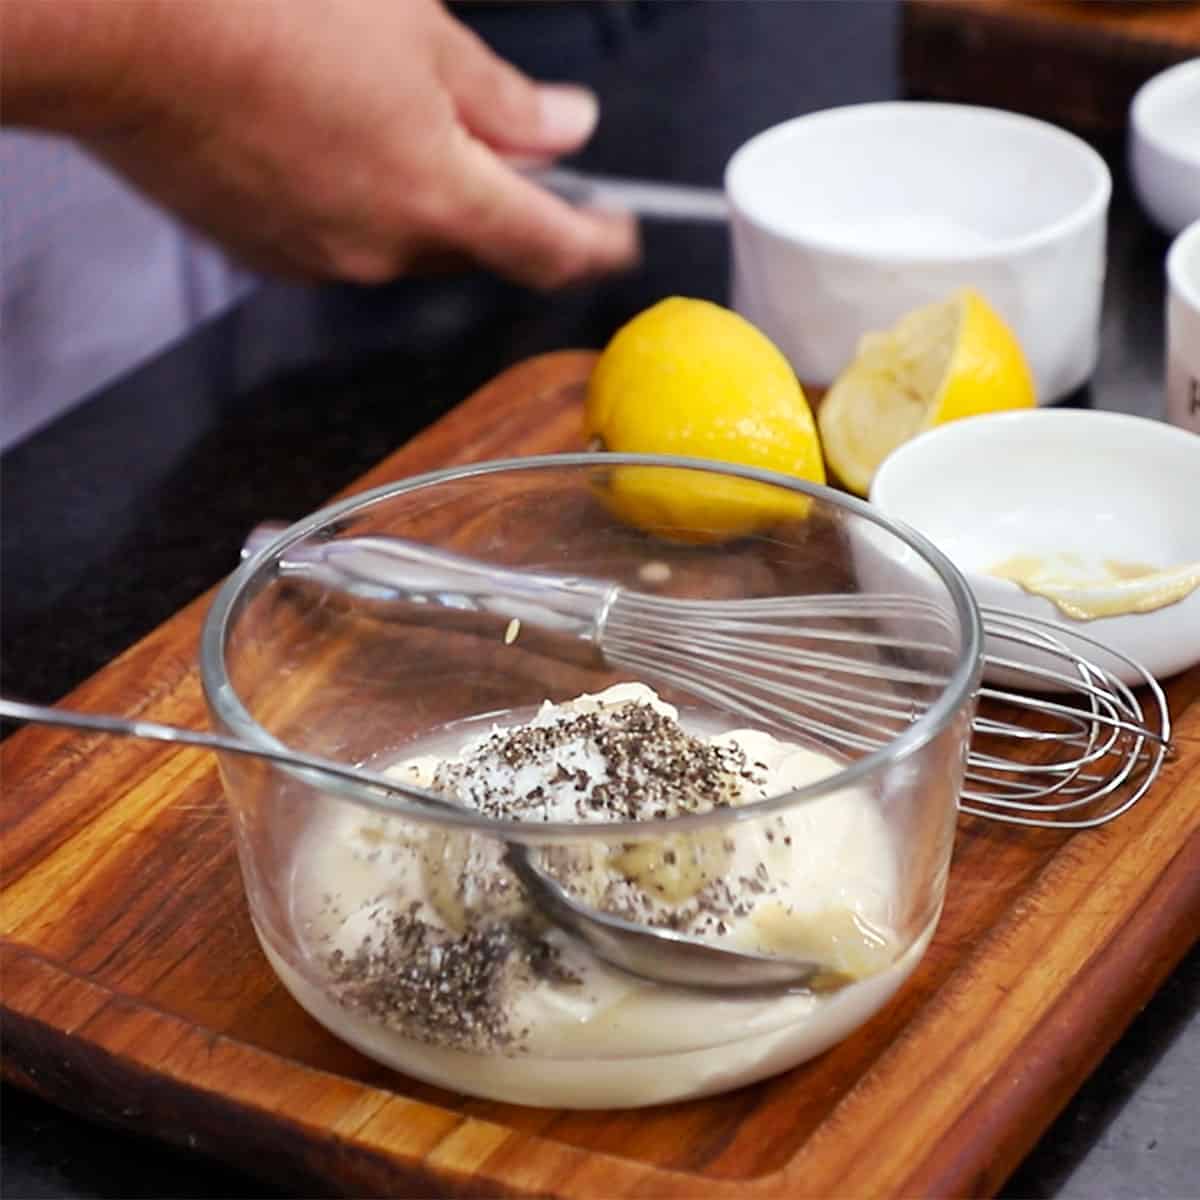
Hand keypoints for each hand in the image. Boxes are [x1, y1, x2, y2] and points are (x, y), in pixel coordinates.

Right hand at [6, 0, 637, 287]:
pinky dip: (357, 197)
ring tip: (386, 112)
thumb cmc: (267, 13)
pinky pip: (342, 235)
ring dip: (420, 192)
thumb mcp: (420, 34)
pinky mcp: (269, 253)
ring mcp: (324, 259)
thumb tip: (567, 129)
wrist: (124, 32)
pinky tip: (329, 135)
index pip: (552, 248)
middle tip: (495, 136)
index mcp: (443, 199)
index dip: (599, 246)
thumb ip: (505, 101)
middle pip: (477, 243)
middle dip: (499, 198)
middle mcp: (388, 250)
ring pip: (406, 238)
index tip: (620, 237)